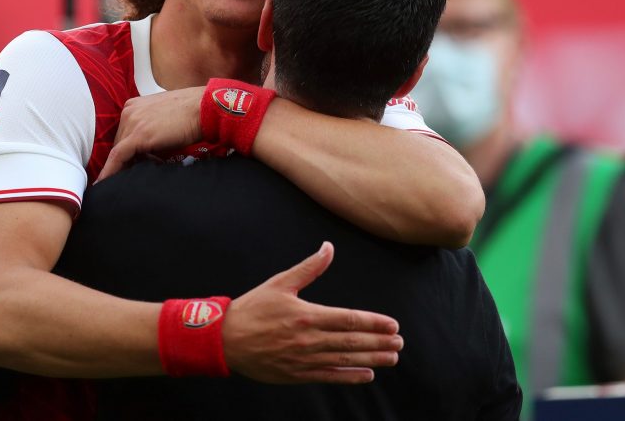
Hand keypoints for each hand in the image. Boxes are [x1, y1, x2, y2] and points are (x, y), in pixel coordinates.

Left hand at [98, 87, 204, 179]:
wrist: (204, 108)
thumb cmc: (192, 113)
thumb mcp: (165, 117)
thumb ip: (152, 128)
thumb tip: (148, 150)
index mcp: (134, 105)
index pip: (124, 133)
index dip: (126, 151)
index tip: (125, 165)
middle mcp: (129, 111)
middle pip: (120, 142)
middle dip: (127, 159)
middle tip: (135, 174)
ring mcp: (133, 122)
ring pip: (119, 151)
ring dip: (126, 166)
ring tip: (132, 180)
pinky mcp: (138, 136)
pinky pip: (118, 156)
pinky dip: (111, 170)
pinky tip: (105, 182)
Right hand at [222, 242, 402, 383]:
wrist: (225, 339)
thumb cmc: (252, 308)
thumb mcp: (280, 283)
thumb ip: (309, 268)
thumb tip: (328, 247)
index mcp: (306, 315)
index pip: (348, 319)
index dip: (373, 323)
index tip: (392, 324)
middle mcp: (308, 339)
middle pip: (351, 341)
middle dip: (379, 342)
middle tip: (399, 342)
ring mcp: (303, 359)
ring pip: (344, 359)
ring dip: (371, 359)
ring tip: (392, 357)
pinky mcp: (297, 374)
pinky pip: (329, 377)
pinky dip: (349, 376)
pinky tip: (367, 374)